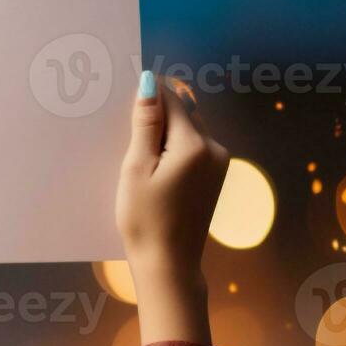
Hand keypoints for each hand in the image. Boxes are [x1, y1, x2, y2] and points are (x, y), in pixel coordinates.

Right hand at [115, 73, 229, 345]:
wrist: (168, 264)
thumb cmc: (145, 219)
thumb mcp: (136, 169)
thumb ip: (145, 123)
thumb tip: (150, 82)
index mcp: (195, 144)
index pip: (172, 98)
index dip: (148, 98)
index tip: (126, 112)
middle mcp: (214, 148)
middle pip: (183, 114)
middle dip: (156, 121)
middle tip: (131, 149)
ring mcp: (219, 163)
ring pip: (187, 132)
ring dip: (163, 138)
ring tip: (142, 168)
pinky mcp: (216, 177)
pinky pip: (193, 151)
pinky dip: (173, 154)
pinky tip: (156, 178)